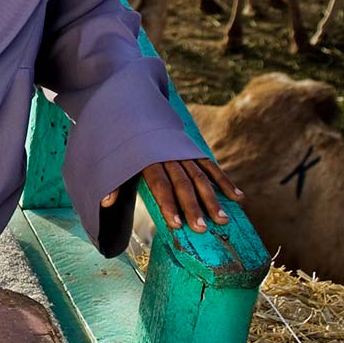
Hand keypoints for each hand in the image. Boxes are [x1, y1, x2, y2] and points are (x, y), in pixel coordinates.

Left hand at [105, 159, 243, 229]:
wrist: (136, 114)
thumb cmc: (125, 147)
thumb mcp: (115, 161)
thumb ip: (113, 183)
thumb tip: (105, 203)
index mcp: (148, 160)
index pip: (160, 185)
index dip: (168, 205)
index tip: (177, 225)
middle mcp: (169, 157)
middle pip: (183, 184)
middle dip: (193, 207)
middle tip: (203, 228)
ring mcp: (184, 153)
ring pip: (200, 177)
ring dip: (213, 199)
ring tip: (223, 220)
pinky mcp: (195, 152)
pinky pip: (211, 167)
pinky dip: (225, 181)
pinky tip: (238, 198)